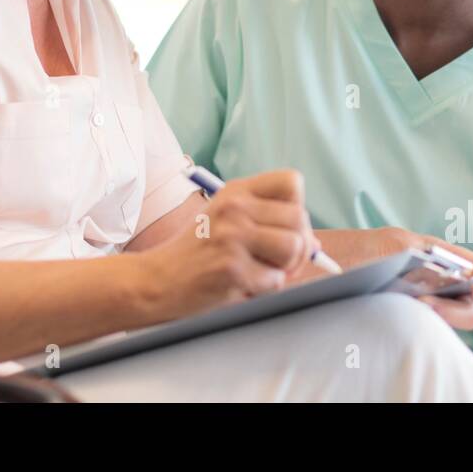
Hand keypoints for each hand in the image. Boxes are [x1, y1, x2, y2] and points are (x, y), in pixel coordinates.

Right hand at [140, 168, 319, 318]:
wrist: (156, 280)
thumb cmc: (196, 252)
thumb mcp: (227, 222)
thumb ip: (268, 224)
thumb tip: (315, 244)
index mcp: (236, 191)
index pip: (292, 181)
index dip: (297, 207)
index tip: (284, 226)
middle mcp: (234, 208)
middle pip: (300, 218)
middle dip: (300, 246)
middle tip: (280, 262)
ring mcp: (232, 237)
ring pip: (294, 247)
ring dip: (286, 268)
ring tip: (262, 272)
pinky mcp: (231, 268)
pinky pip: (276, 280)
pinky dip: (265, 289)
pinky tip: (243, 285)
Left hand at [378, 227, 472, 330]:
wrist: (336, 264)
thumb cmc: (373, 247)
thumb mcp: (399, 242)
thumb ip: (421, 255)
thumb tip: (440, 276)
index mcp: (455, 263)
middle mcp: (449, 292)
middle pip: (471, 311)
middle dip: (452, 311)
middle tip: (423, 301)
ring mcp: (431, 313)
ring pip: (446, 328)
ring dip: (430, 320)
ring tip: (405, 306)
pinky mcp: (411, 330)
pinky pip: (422, 337)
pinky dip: (410, 328)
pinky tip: (390, 315)